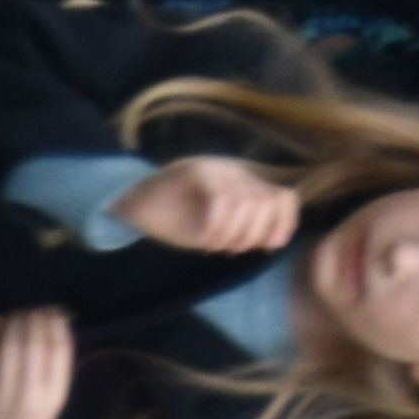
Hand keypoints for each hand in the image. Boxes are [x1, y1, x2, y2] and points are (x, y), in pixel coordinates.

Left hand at [0, 311, 74, 418]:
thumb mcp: (56, 401)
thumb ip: (56, 368)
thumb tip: (56, 322)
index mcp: (54, 396)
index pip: (59, 350)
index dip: (57, 324)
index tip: (54, 311)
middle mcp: (29, 394)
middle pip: (34, 345)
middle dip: (34, 318)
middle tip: (34, 308)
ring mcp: (0, 394)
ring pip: (8, 347)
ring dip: (14, 322)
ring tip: (17, 313)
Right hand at [114, 160, 297, 257]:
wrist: (133, 204)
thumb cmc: (177, 219)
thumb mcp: (218, 227)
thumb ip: (246, 228)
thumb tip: (272, 240)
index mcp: (247, 183)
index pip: (286, 198)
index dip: (284, 223)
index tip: (270, 247)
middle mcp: (237, 172)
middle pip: (268, 203)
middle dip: (253, 235)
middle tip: (231, 249)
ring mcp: (217, 168)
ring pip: (247, 201)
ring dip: (233, 233)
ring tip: (215, 246)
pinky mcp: (195, 171)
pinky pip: (221, 199)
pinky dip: (217, 227)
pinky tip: (205, 241)